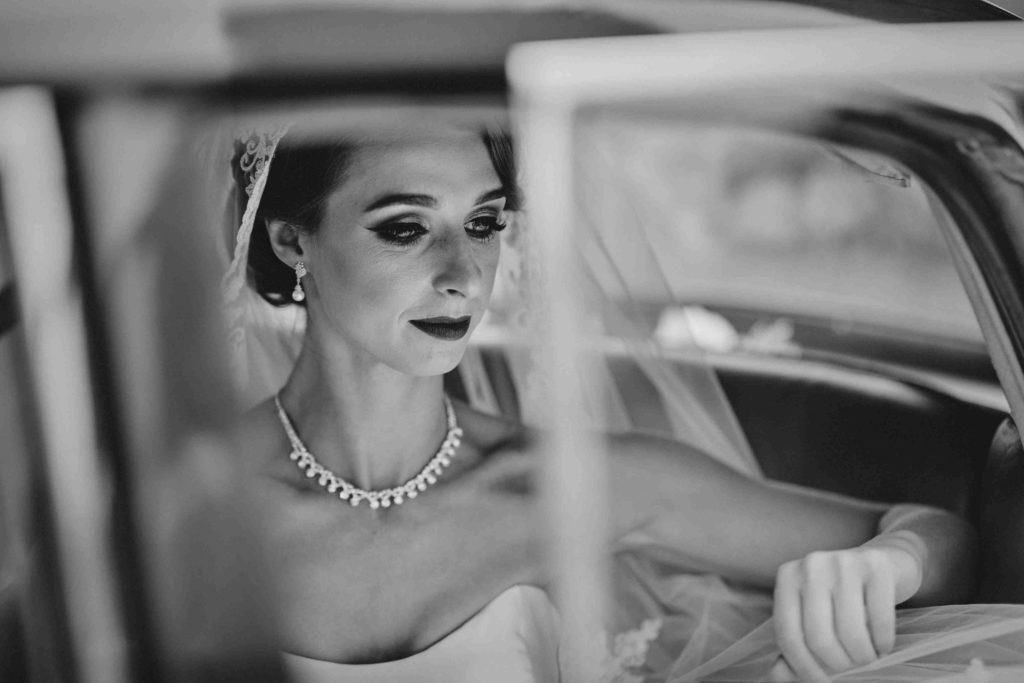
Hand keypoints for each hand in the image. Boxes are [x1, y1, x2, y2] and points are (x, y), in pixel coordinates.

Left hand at [771, 544, 921, 681]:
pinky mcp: (877, 566)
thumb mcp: (812, 614)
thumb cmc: (842, 596)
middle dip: (838, 664)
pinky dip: (883, 643)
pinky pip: (881, 621)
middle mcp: (811, 565)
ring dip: (863, 656)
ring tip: (867, 656)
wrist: (884, 561)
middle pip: (818, 637)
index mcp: (787, 577)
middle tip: (850, 667)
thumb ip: (795, 643)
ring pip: (851, 632)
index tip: (821, 682)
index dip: (803, 667)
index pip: (788, 634)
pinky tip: (882, 644)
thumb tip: (775, 677)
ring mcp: (844, 562)